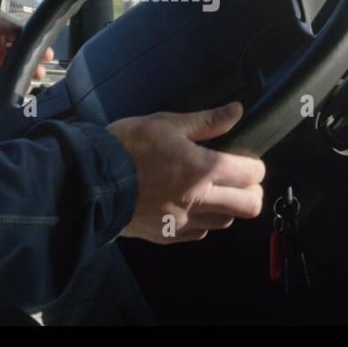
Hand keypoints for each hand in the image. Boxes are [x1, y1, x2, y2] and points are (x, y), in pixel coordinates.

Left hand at [0, 15, 52, 107]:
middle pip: (21, 52)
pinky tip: (30, 84)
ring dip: (32, 70)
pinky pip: (12, 86)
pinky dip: (23, 85)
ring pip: (20, 68)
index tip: (44, 42)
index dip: (31, 38)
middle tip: (46, 59)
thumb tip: (20, 28)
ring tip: (39, 73)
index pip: (16, 34)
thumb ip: (0, 23)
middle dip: (35, 54)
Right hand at [107, 102, 264, 243]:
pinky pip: (199, 233)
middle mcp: (200, 199)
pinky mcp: (169, 236)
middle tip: (239, 181)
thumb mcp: (167, 124)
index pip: (251, 173)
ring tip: (213, 192)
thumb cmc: (128, 146)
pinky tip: (190, 206)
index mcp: (203, 168)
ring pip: (227, 222)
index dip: (255, 166)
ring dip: (227, 207)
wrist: (92, 181)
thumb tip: (237, 110)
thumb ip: (207, 121)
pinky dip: (202, 221)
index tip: (247, 161)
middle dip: (252, 192)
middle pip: (250, 205)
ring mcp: (185, 221)